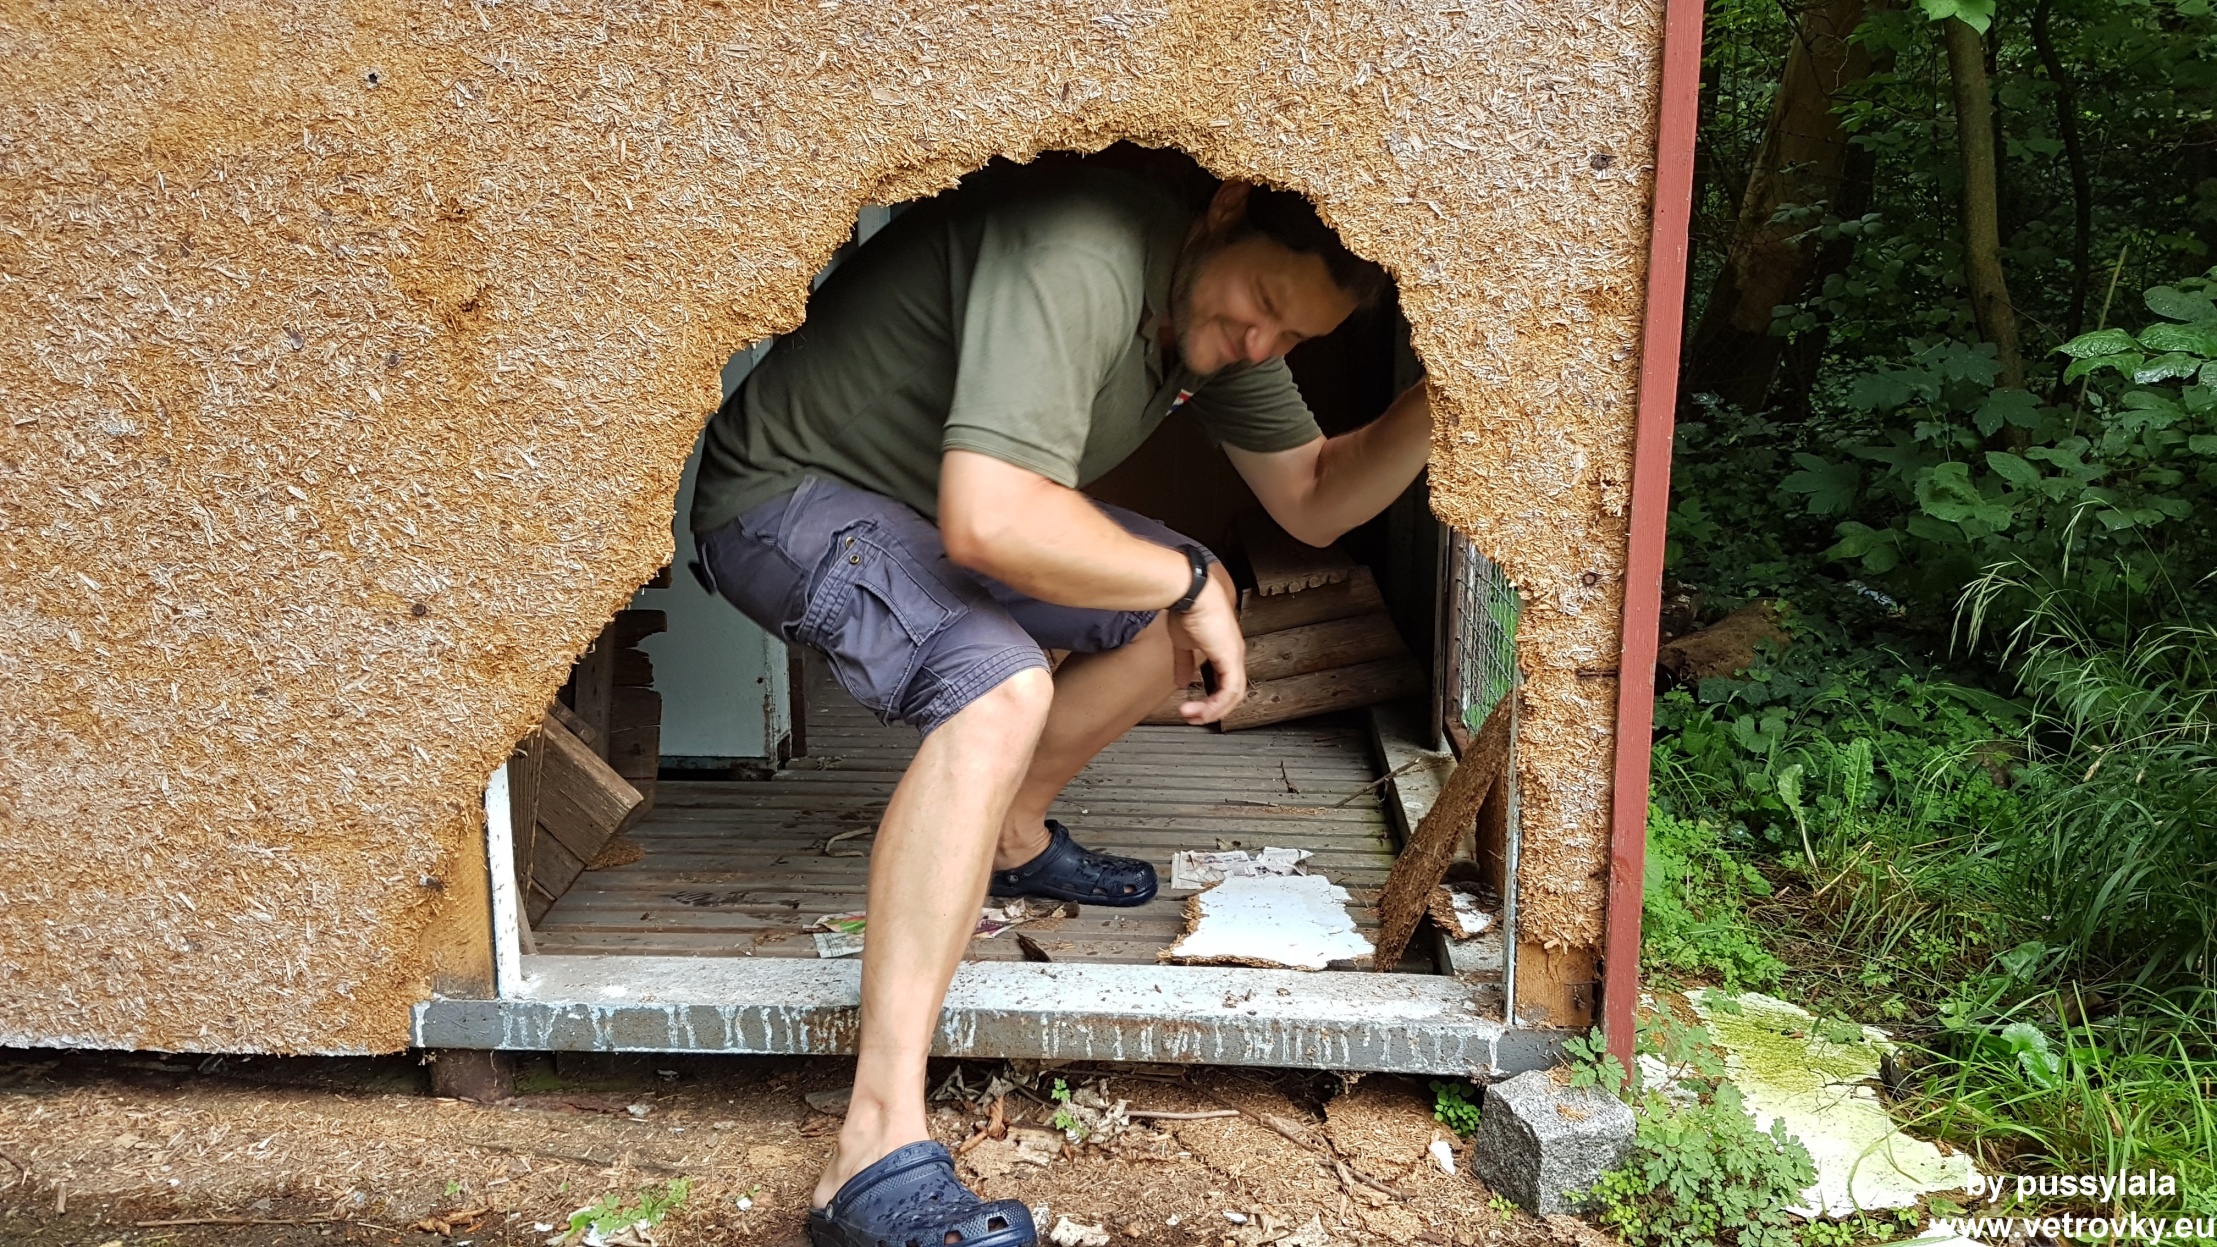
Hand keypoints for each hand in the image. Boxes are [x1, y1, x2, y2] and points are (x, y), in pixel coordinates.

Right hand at [1164, 563, 1246, 723]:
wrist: (1189, 593)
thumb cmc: (1188, 608)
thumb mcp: (1183, 643)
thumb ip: (1184, 664)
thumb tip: (1181, 681)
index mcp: (1225, 649)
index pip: (1225, 681)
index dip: (1212, 698)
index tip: (1195, 708)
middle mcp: (1234, 653)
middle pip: (1233, 693)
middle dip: (1213, 709)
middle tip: (1195, 718)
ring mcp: (1234, 655)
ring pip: (1234, 695)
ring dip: (1213, 710)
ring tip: (1194, 716)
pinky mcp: (1230, 657)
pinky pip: (1230, 689)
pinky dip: (1216, 703)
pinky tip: (1202, 709)